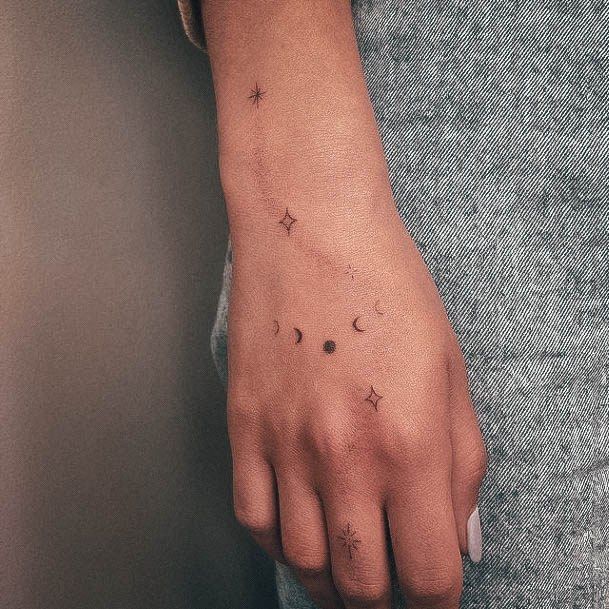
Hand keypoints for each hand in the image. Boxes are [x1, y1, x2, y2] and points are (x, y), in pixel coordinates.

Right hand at [226, 194, 486, 608]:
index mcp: (411, 444)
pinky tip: (298, 533)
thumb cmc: (387, 288)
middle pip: (363, 582)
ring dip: (331, 583)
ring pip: (303, 562)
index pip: (430, 571)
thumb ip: (464, 463)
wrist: (310, 231)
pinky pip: (254, 517)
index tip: (437, 594)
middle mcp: (345, 458)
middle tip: (393, 586)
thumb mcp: (451, 370)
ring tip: (347, 574)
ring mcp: (286, 445)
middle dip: (386, 600)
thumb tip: (464, 536)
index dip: (439, 599)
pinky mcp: (244, 427)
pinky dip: (279, 544)